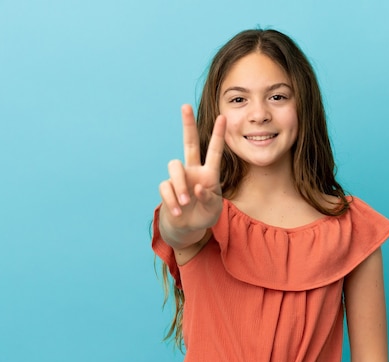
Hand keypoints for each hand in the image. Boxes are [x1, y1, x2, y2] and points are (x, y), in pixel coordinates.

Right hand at [159, 104, 226, 233]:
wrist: (187, 228)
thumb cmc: (204, 215)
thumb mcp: (214, 210)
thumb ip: (209, 199)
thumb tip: (198, 188)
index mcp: (209, 174)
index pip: (214, 151)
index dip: (218, 135)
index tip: (223, 117)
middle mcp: (193, 171)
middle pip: (189, 143)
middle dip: (187, 124)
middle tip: (185, 106)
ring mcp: (179, 178)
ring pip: (174, 166)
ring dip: (180, 185)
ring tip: (186, 202)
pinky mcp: (166, 188)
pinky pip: (166, 188)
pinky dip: (172, 200)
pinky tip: (179, 211)